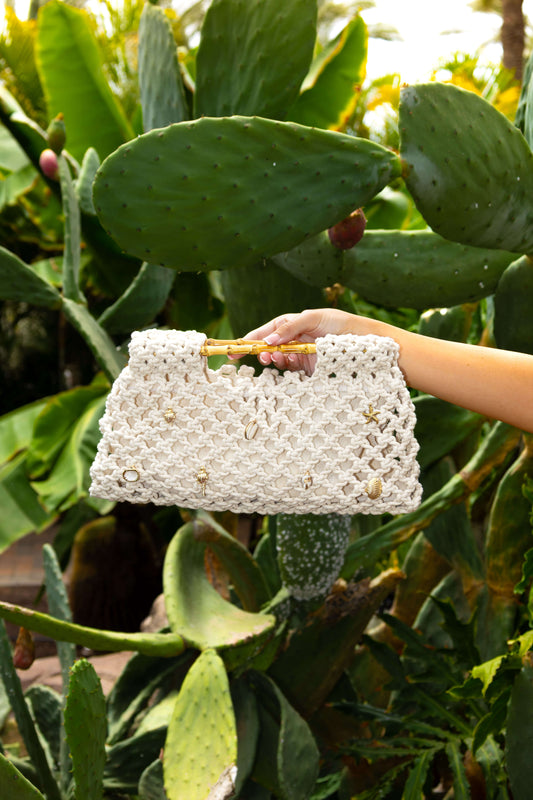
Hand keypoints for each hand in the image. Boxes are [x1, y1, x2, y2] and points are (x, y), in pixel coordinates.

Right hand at [239, 308, 360, 372]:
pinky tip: (293, 366)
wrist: (365, 342)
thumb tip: (268, 341)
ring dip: (276, 361)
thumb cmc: (340, 324)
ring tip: (280, 360)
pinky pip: (292, 373)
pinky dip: (289, 371)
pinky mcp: (310, 370)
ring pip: (279, 361)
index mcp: (292, 324)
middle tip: (263, 358)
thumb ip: (289, 327)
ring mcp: (301, 355)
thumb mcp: (313, 318)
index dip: (249, 341)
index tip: (235, 350)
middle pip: (269, 349)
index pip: (266, 332)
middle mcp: (294, 340)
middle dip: (263, 353)